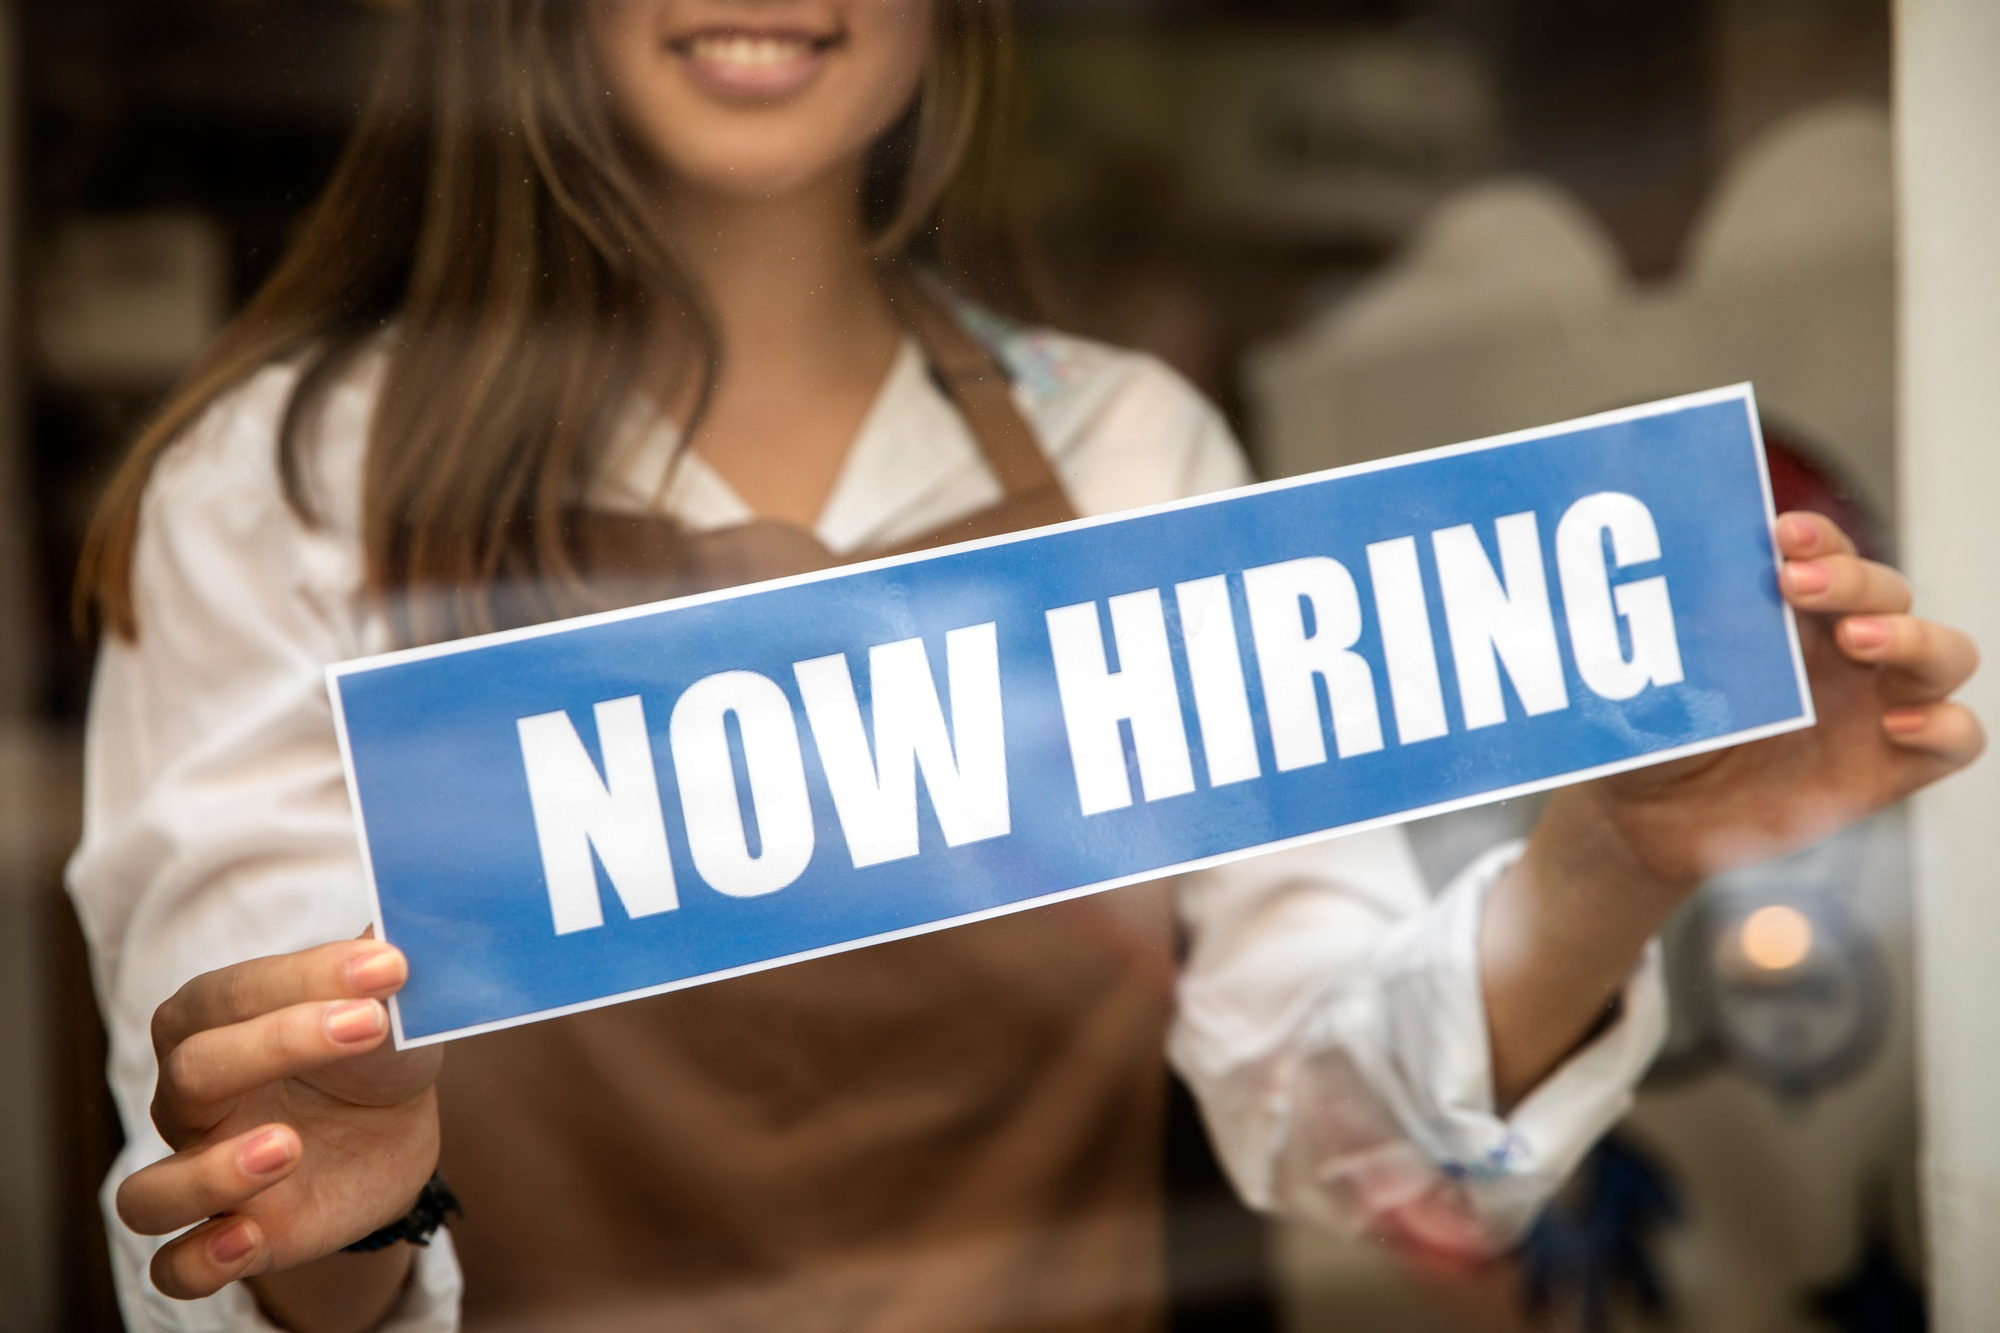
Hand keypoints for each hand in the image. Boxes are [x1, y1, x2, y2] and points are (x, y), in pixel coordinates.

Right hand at [118, 938, 440, 1302]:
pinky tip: (252, 1237)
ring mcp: (204, 1171)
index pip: (230, 993)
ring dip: (210, 1173)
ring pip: (148, 1192)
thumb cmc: (373, 1048)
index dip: (305, 977)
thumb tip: (409, 905)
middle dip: (275, 1045)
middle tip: (367, 1024)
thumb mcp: (389, 1002)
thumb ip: (383, 960)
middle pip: (190, 1072)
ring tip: (291, 1145)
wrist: (395, 1126)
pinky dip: (201, 1260)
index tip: (390, 966)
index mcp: (217, 1023)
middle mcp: (193, 1100)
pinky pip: (175, 1267)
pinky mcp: (233, 1237)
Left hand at [1485, 510, 1980, 1106]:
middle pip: (1886, 589)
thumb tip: (1637, 583)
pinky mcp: (1892, 763)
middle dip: (1850, 576)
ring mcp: (1875, 702)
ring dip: (1910, 635)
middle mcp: (1843, 646)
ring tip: (1857, 639)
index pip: (1826, 549)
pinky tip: (1898, 725)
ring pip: (1942, 652)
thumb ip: (1662, 634)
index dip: (1814, 535)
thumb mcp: (1644, 675)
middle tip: (1793, 583)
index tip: (1776, 535)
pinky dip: (1944, 726)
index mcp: (1790, 609)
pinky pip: (1956, 739)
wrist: (1642, 818)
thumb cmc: (1648, 729)